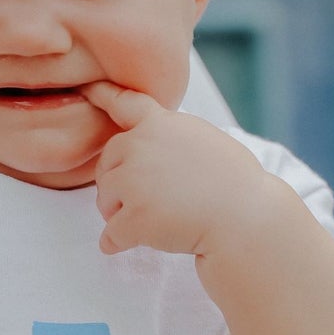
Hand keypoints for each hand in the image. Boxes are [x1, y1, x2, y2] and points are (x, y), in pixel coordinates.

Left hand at [81, 81, 277, 256]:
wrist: (246, 218)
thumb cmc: (235, 184)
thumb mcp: (204, 141)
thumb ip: (170, 138)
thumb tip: (148, 147)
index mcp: (161, 124)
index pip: (125, 104)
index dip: (103, 95)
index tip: (87, 89)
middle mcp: (141, 145)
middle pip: (107, 164)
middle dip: (118, 185)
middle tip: (149, 202)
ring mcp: (134, 181)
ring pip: (105, 200)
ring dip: (119, 214)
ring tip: (155, 221)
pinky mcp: (134, 216)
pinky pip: (111, 234)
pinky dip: (117, 243)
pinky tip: (130, 245)